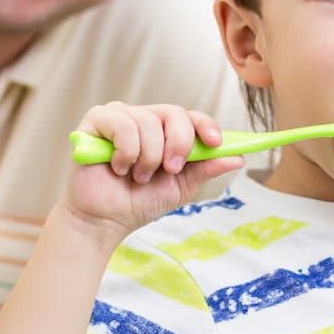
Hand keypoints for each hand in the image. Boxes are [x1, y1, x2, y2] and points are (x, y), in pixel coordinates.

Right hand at [61, 101, 243, 241]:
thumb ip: (205, 168)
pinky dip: (126, 151)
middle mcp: (142, 118)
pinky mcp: (96, 121)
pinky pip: (122, 124)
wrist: (105, 221)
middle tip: (170, 169)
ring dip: (148, 157)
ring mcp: (119, 116)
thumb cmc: (138, 202)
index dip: (206, 126)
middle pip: (173, 113)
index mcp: (163, 131)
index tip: (216, 143)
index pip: (190, 116)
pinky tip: (117, 167)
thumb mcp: (180, 187)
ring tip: (136, 176)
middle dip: (178, 144)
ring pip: (147, 122)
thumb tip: (237, 157)